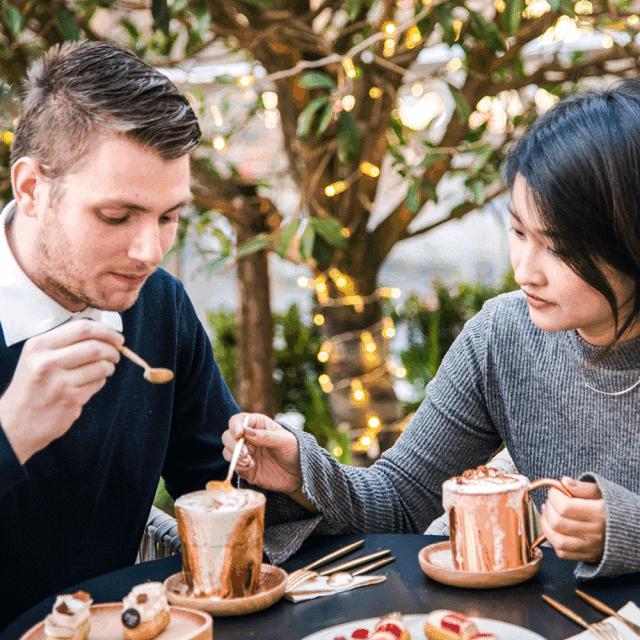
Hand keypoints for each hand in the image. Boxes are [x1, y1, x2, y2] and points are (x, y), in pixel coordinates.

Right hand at [0, 320, 122, 463]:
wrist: (15, 423)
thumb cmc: (32, 386)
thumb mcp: (36, 357)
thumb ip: (64, 342)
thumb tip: (104, 333)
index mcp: (39, 346)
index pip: (82, 328)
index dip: (106, 331)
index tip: (117, 338)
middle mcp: (47, 362)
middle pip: (95, 347)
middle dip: (112, 350)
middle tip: (117, 354)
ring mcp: (60, 382)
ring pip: (100, 366)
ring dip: (109, 366)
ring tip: (106, 368)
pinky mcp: (71, 399)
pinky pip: (98, 383)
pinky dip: (101, 380)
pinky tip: (92, 382)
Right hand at [222, 412, 302, 497]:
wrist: (300, 473)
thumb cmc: (294, 450)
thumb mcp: (284, 440)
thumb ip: (265, 436)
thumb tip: (245, 432)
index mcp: (258, 424)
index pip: (238, 420)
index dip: (235, 425)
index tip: (239, 434)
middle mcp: (248, 437)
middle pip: (228, 436)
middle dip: (233, 443)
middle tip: (246, 452)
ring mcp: (246, 453)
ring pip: (227, 451)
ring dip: (234, 455)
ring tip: (249, 461)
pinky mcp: (246, 468)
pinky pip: (234, 466)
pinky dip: (238, 466)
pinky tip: (250, 466)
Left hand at [539, 477, 605, 562]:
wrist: (629, 529)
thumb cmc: (611, 508)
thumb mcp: (601, 492)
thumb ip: (582, 487)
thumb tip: (564, 481)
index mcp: (600, 514)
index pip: (565, 507)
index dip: (554, 496)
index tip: (555, 489)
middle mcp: (595, 533)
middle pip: (558, 523)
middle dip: (549, 508)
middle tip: (551, 500)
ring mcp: (591, 548)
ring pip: (557, 540)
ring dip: (546, 524)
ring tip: (548, 512)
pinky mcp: (587, 556)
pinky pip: (562, 552)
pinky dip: (553, 539)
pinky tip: (553, 527)